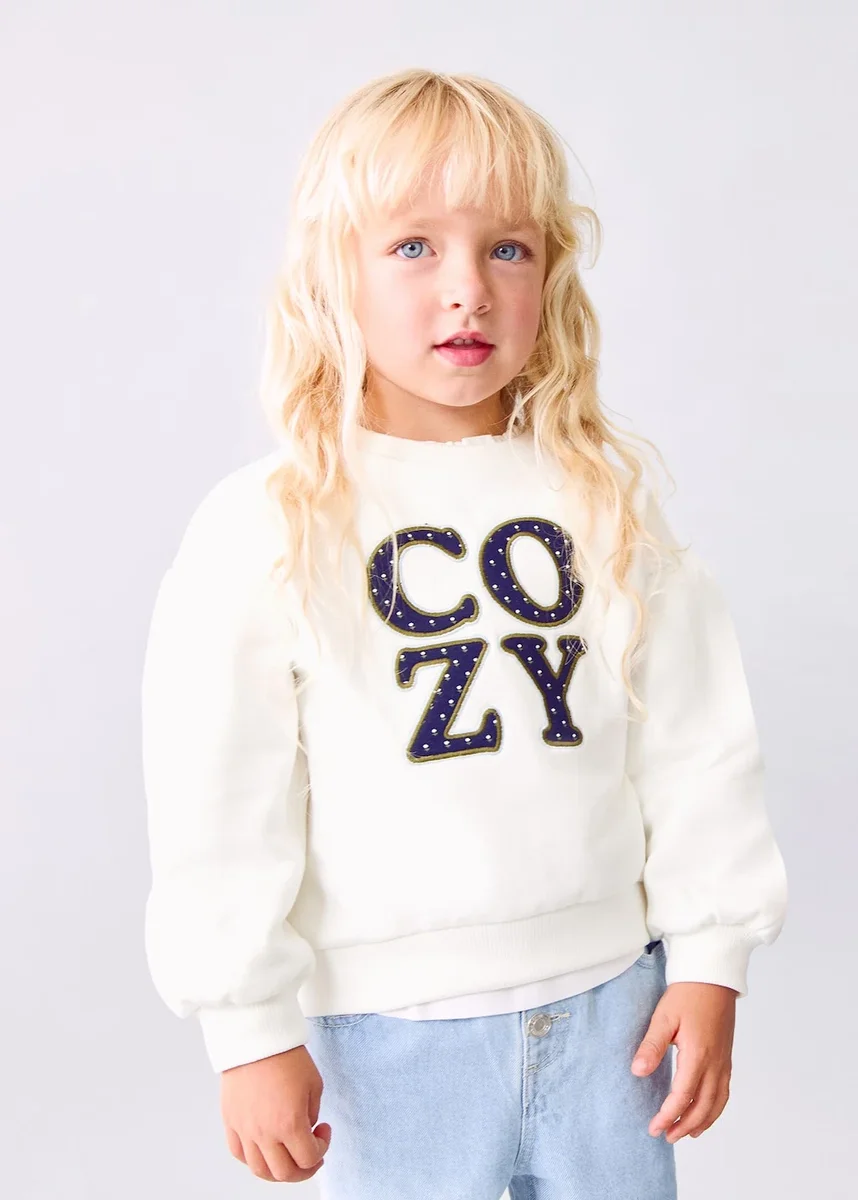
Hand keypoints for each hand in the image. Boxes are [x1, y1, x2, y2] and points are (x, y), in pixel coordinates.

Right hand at [220, 1044, 331, 1182]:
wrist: (256, 1038)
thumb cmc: (286, 1056)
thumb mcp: (314, 1084)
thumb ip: (311, 1114)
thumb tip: (305, 1129)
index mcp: (290, 1124)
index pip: (308, 1158)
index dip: (322, 1149)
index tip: (323, 1132)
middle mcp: (265, 1133)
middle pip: (284, 1173)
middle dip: (303, 1169)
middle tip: (310, 1154)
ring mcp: (245, 1130)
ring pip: (259, 1170)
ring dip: (277, 1170)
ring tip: (287, 1156)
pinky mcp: (231, 1121)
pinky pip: (239, 1153)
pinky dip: (253, 1159)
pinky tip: (264, 1149)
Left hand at [631, 981, 736, 1143]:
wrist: (713, 977)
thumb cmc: (687, 994)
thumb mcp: (663, 1017)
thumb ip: (651, 1046)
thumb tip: (638, 1072)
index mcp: (697, 1055)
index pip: (682, 1096)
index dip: (668, 1115)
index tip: (654, 1127)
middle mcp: (715, 1063)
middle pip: (702, 1106)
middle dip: (684, 1125)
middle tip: (666, 1136)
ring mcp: (724, 1061)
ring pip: (717, 1103)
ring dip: (702, 1121)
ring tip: (686, 1133)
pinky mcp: (727, 1057)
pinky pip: (725, 1092)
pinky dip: (715, 1109)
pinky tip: (706, 1112)